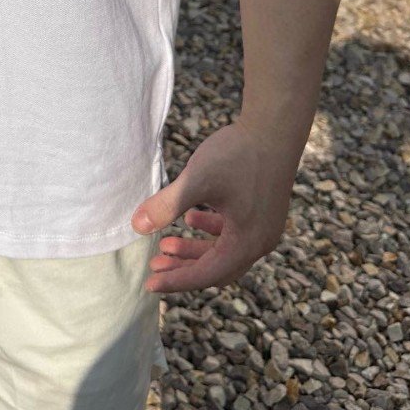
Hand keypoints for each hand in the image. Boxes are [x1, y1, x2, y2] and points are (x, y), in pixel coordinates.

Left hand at [131, 119, 295, 292]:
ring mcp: (264, 226)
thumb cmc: (238, 153)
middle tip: (153, 266)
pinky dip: (210, 231)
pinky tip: (190, 218)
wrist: (274, 127)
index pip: (207, 274)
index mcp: (247, 242)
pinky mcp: (262, 211)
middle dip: (184, 269)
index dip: (176, 281)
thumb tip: (136, 228)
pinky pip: (233, 233)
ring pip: (225, 250)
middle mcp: (260, 241)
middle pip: (217, 268)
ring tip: (164, 244)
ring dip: (195, 250)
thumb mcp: (196, 181)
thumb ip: (166, 205)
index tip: (149, 283)